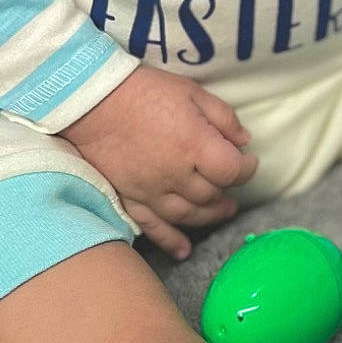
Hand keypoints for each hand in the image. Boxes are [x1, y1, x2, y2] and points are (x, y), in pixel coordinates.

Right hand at [62, 65, 257, 259]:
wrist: (93, 101)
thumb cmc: (146, 91)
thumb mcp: (193, 93)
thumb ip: (223, 118)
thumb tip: (243, 141)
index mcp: (194, 145)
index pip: (231, 171)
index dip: (246, 168)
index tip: (247, 161)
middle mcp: (174, 174)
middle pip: (211, 195)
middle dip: (227, 190)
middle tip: (232, 184)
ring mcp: (150, 190)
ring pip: (187, 215)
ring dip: (208, 216)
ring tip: (221, 210)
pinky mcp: (129, 198)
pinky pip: (152, 227)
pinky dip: (170, 241)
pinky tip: (183, 251)